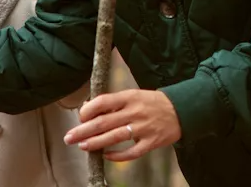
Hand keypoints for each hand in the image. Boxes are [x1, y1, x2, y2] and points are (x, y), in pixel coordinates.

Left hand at [63, 89, 181, 161]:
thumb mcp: (134, 95)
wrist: (182, 109)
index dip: (87, 110)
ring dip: (96, 142)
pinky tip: (106, 156)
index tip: (79, 117)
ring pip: (115, 137)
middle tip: (69, 137)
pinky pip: (132, 152)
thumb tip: (90, 112)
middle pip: (104, 122)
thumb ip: (115, 103)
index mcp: (129, 97)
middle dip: (83, 130)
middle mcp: (135, 112)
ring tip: (82, 146)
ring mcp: (144, 128)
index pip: (103, 101)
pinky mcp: (152, 142)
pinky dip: (118, 156)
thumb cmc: (151, 102)